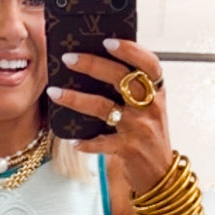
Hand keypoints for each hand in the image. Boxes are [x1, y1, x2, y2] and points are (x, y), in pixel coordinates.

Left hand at [46, 37, 171, 195]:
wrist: (160, 174)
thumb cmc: (149, 135)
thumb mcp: (149, 107)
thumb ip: (133, 87)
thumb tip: (98, 62)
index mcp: (157, 91)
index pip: (148, 63)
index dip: (129, 50)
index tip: (107, 41)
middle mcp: (150, 106)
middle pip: (120, 78)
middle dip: (92, 65)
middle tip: (68, 58)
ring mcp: (139, 128)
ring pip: (103, 107)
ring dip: (76, 99)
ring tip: (54, 92)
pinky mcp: (128, 149)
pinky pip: (101, 142)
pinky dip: (85, 141)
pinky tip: (72, 139)